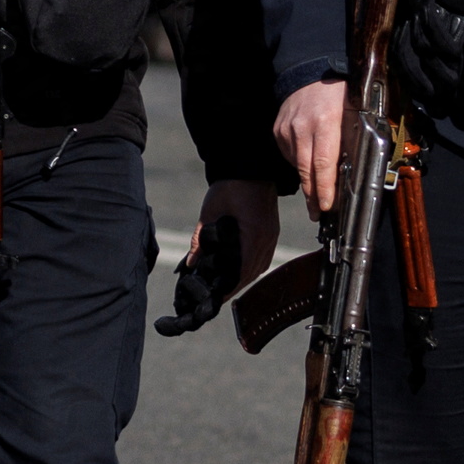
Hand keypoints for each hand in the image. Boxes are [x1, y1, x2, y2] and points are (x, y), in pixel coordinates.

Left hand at [194, 178, 282, 295]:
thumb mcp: (210, 213)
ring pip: (259, 267)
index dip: (229, 287)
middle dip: (234, 286)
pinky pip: (264, 257)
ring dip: (244, 277)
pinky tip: (239, 268)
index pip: (243, 272)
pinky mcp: (272, 231)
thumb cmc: (229, 186)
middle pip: (252, 273)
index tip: (216, 297)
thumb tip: (191, 264)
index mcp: (253, 235)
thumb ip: (200, 239)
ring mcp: (272, 235)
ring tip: (226, 285)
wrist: (250, 166)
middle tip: (217, 295)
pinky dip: (252, 266)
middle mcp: (266, 239)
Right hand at [274, 80, 350, 214]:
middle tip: (318, 213)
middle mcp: (302, 127)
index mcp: (325, 122)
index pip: (323, 163)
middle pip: (306, 170)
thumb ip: (352, 138)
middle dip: (313, 195)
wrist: (309, 71)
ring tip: (314, 196)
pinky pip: (289, 155)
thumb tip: (356, 169)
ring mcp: (287, 130)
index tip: (326, 206)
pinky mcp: (278, 131)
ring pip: (296, 165)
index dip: (325, 188)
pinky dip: (299, 163)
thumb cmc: (337, 92)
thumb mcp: (353, 110)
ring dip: (306, 182)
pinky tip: (307, 166)